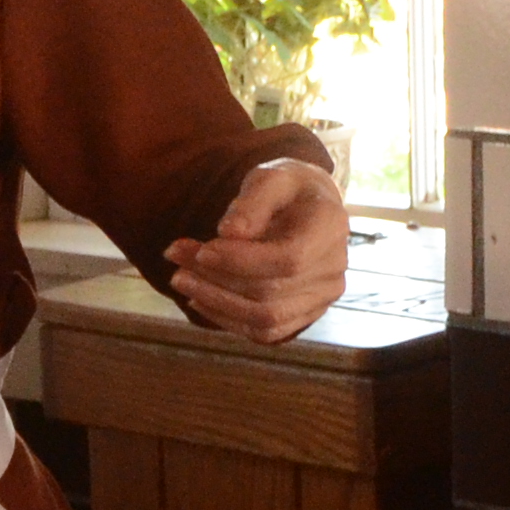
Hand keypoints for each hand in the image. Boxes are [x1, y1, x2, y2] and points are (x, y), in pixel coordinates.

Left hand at [169, 159, 350, 342]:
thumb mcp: (270, 178)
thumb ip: (252, 201)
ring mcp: (322, 297)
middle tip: (175, 257)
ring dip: (216, 302)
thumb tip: (230, 233)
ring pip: (266, 318)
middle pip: (271, 292)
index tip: (202, 250)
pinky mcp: (305, 315)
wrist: (307, 207)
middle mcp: (334, 269)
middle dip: (216, 278)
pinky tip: (200, 298)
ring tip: (181, 278)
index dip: (241, 260)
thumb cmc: (286, 189)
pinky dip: (228, 319)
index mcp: (331, 228)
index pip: (289, 258)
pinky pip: (266, 332)